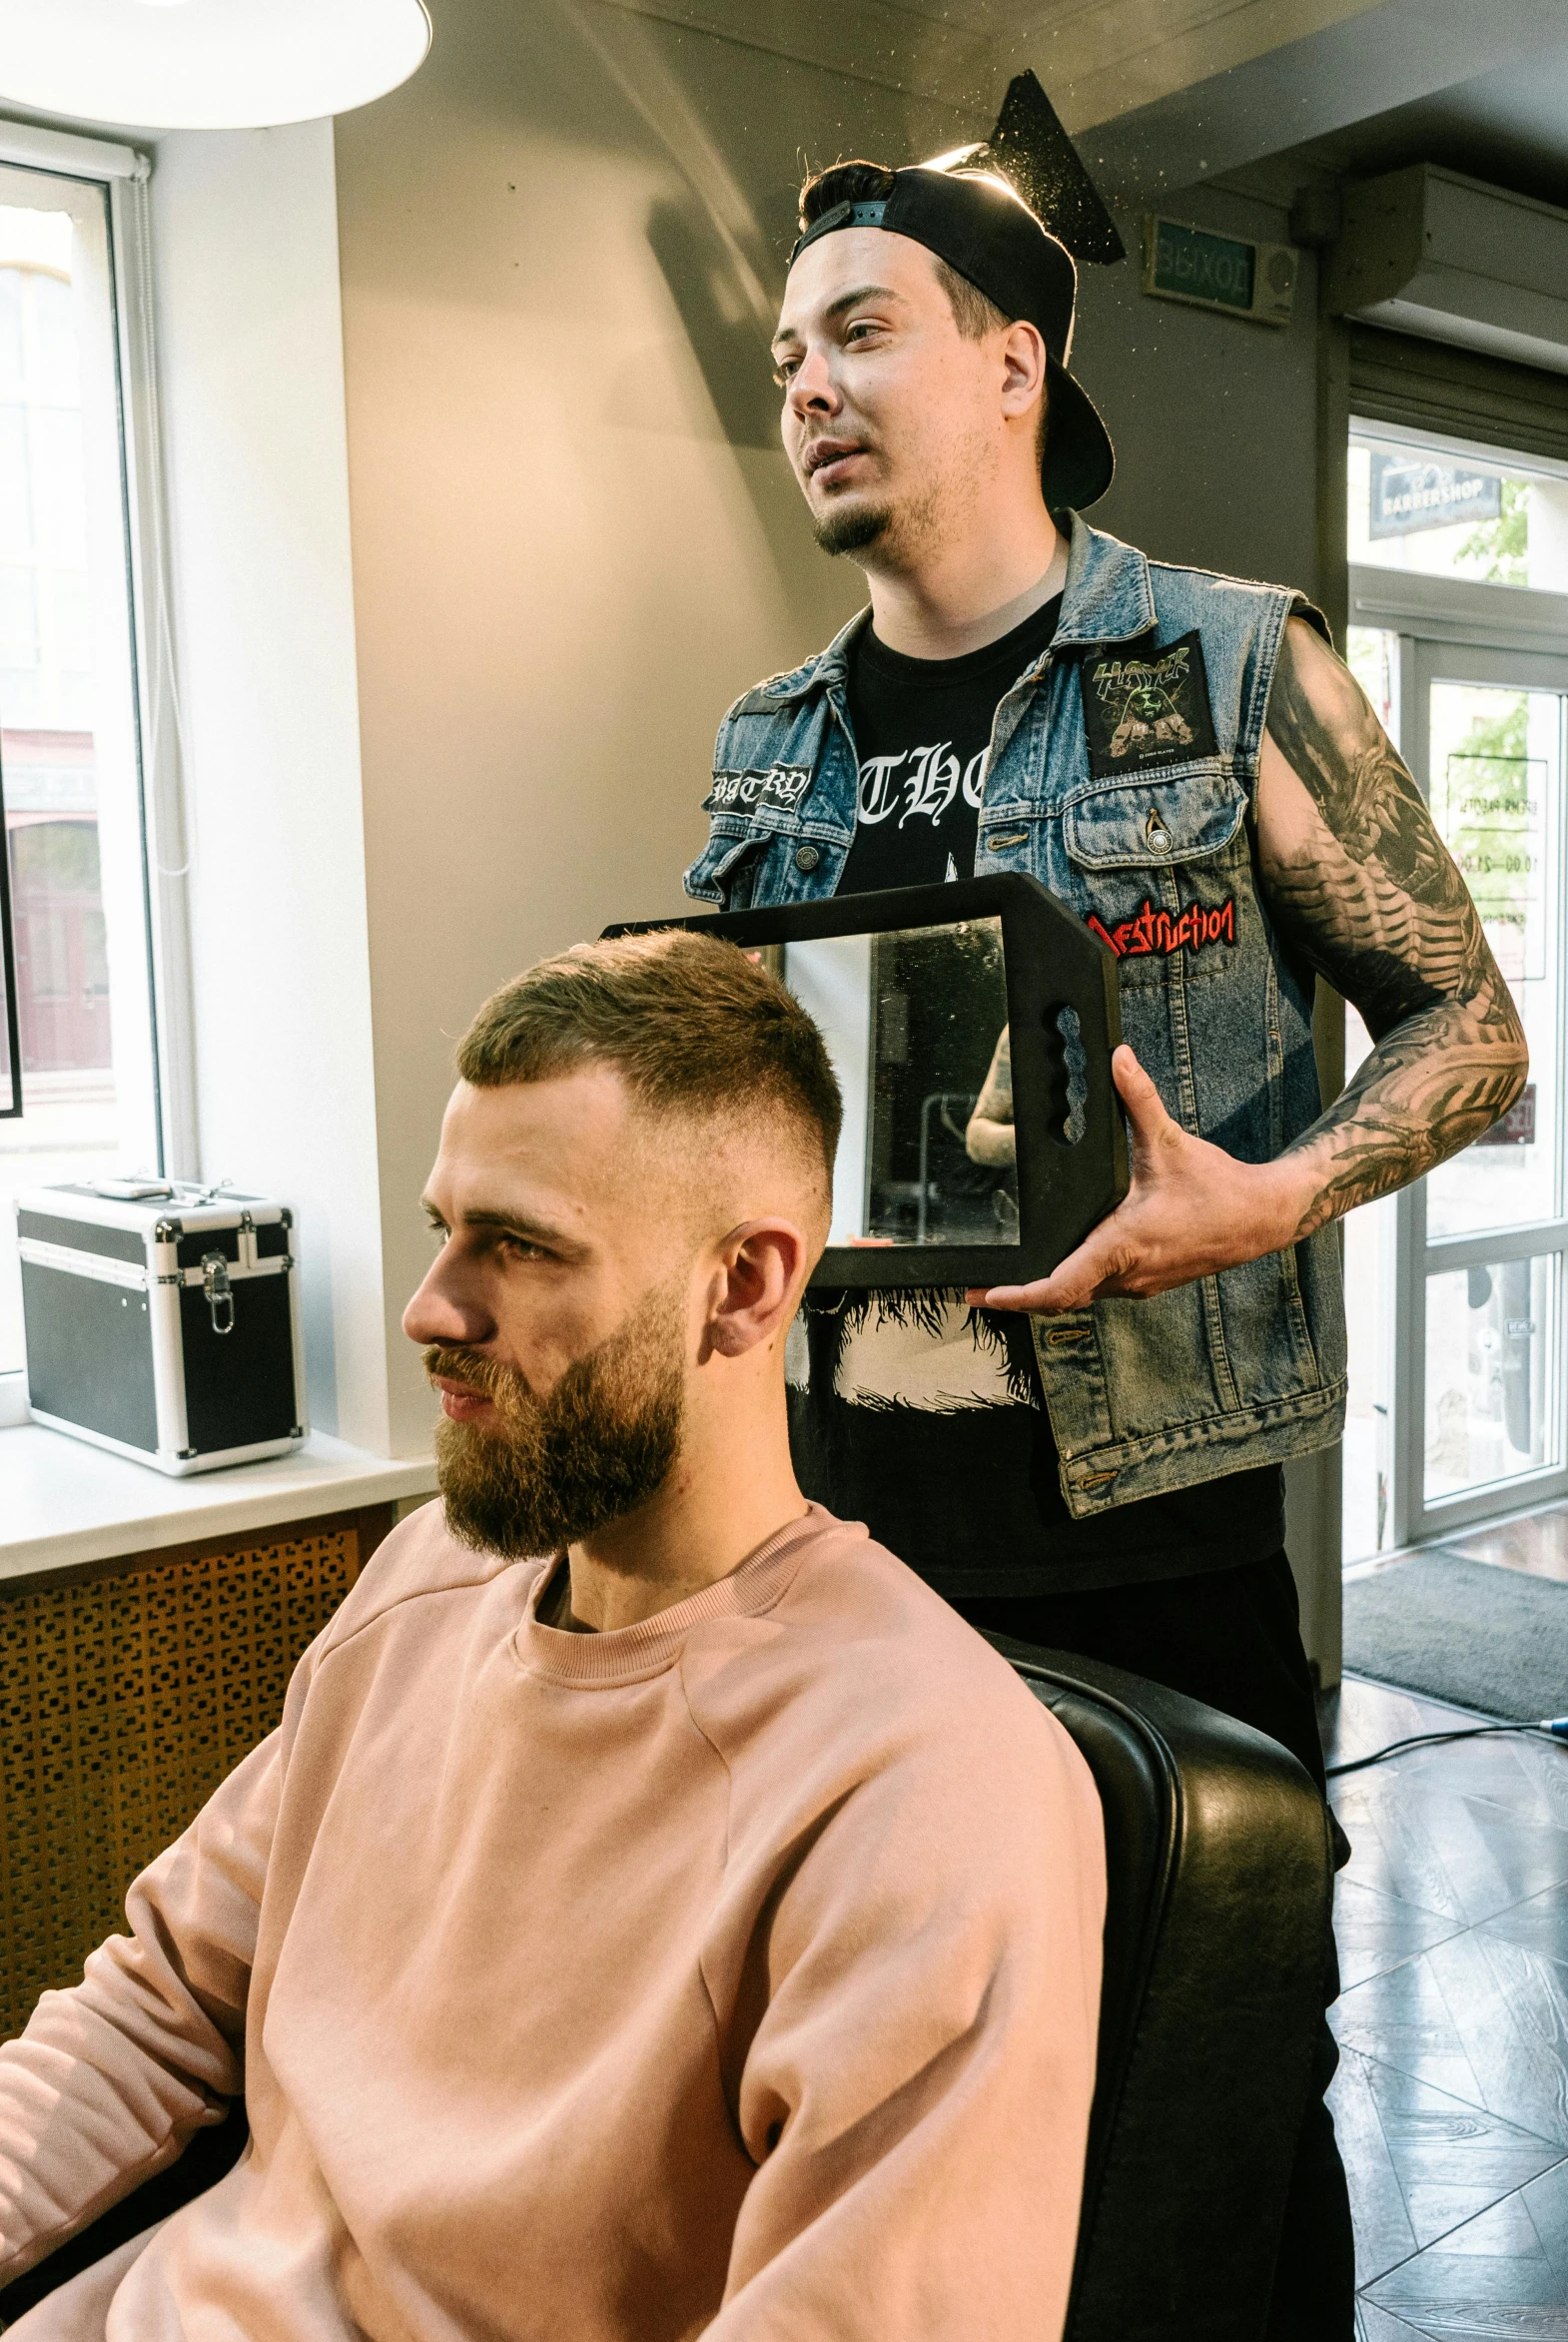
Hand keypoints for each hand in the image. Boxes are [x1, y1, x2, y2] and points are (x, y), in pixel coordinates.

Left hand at [965, 1046, 1311, 1314]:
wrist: (1262, 1217)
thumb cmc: (1218, 1187)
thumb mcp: (1170, 1140)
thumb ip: (1138, 1097)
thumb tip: (1118, 1057)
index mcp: (1123, 1244)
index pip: (1060, 1286)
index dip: (1018, 1295)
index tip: (983, 1294)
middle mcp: (1127, 1274)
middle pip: (1060, 1299)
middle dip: (1019, 1296)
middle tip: (975, 1289)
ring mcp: (1138, 1284)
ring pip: (1081, 1297)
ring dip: (1046, 1292)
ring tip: (1007, 1281)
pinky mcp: (1148, 1282)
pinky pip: (1100, 1290)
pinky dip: (1073, 1283)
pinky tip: (1059, 1264)